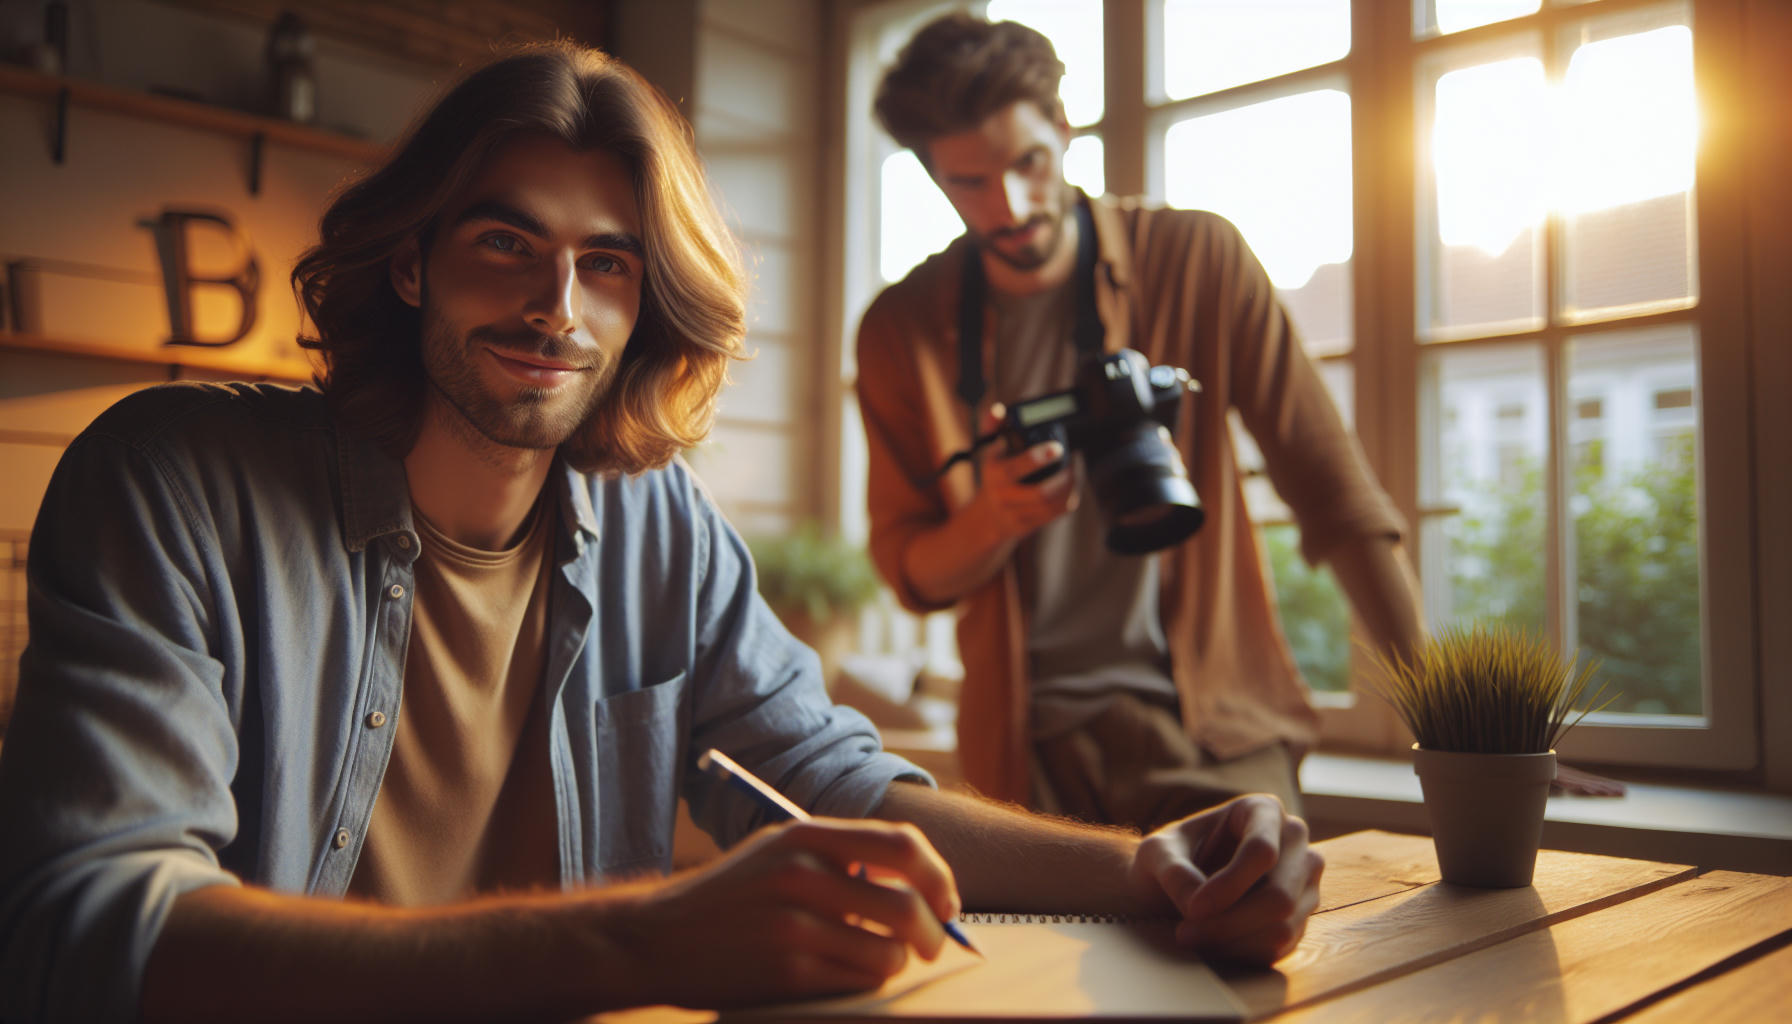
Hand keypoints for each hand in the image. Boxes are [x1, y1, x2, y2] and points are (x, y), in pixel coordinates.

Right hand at [616, 817, 960, 1007]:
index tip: (945, 900)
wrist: (655, 939)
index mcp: (805, 836)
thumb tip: (920, 884)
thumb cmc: (728, 898)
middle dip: (934, 932)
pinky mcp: (787, 972)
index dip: (938, 876)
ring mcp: (795, 925)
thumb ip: (839, 855)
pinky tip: (847, 975)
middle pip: (907, 905)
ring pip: (889, 952)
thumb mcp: (777, 852)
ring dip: (897, 963)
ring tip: (880, 961)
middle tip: (933, 944)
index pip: (902, 845)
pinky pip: (859, 981)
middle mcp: (803, 874)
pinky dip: (867, 982)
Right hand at [972, 402, 1078, 543]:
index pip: (1015, 469)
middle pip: (1040, 494)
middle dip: (1063, 478)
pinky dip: (1068, 500)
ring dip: (1069, 488)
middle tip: (1072, 461)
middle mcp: (1003, 497)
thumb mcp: (987, 450)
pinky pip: (1054, 515)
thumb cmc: (993, 475)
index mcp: (994, 474)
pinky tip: (1071, 487)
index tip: (1057, 447)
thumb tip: (999, 409)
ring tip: (1074, 471)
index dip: (1038, 458)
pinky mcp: (1028, 526)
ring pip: (1051, 506)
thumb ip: (992, 427)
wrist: (985, 517)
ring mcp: (1015, 515)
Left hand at [1128, 795, 1322, 965]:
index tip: (1192, 909)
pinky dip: (1241, 954)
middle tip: (1184, 934)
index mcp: (1264, 811)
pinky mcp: (1299, 920)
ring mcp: (1303, 884)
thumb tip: (1196, 905)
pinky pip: (1280, 948)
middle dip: (1229, 922)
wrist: (1171, 886)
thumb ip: (1173, 871)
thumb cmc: (1168, 859)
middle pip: (1279, 895)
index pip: (1262, 850)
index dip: (1229, 884)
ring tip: (1190, 938)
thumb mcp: (1155, 853)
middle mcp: (1294, 844)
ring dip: (1232, 942)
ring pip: (1283, 927)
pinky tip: (1210, 946)